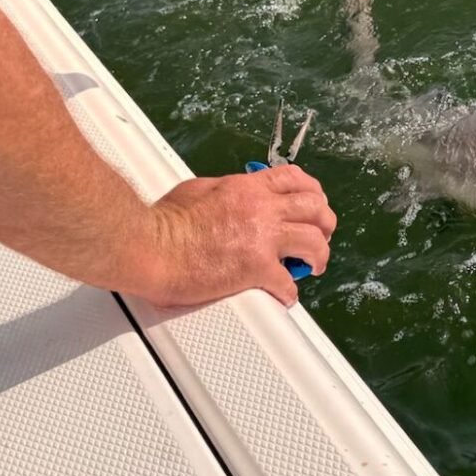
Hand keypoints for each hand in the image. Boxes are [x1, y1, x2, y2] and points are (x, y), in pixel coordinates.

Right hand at [133, 165, 337, 306]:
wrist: (151, 247)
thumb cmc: (163, 222)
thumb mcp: (199, 190)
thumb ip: (224, 191)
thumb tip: (231, 197)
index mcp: (247, 188)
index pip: (293, 179)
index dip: (312, 191)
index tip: (314, 203)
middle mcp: (262, 209)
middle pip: (315, 208)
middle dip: (324, 222)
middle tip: (321, 235)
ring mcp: (262, 238)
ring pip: (314, 242)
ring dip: (319, 256)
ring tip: (314, 266)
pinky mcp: (255, 269)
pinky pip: (287, 283)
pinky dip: (289, 293)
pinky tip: (285, 296)